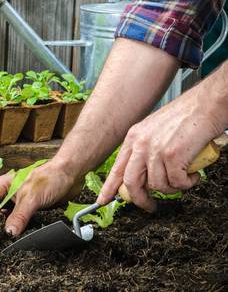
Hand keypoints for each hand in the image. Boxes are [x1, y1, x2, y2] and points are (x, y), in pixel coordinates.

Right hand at [0, 161, 82, 235]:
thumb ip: (19, 216)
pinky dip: (15, 229)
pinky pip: (17, 222)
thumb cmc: (49, 178)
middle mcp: (7, 195)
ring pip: (5, 218)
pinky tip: (15, 237)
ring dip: (3, 228)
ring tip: (0, 240)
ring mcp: (17, 203)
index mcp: (2, 186)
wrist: (69, 175)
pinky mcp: (28, 210)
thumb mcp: (31, 198)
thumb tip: (9, 233)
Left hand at [96, 88, 222, 211]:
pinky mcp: (173, 156)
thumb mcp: (155, 131)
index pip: (116, 168)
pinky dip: (187, 183)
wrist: (207, 104)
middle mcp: (140, 144)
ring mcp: (155, 150)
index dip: (109, 188)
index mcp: (133, 138)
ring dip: (172, 188)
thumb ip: (146, 151)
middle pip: (131, 182)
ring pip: (157, 185)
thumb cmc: (187, 117)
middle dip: (140, 199)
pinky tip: (193, 174)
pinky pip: (177, 183)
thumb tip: (145, 176)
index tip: (103, 200)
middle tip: (150, 206)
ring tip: (184, 179)